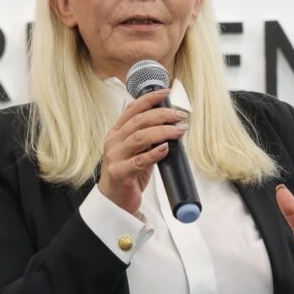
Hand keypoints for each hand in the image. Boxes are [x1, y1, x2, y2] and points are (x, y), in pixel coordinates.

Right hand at [98, 89, 187, 213]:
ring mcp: (115, 157)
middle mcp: (114, 142)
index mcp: (116, 133)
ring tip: (178, 131)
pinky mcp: (120, 173)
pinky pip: (139, 161)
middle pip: (138, 121)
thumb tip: (169, 123)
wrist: (114, 201)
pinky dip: (154, 153)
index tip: (166, 92)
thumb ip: (146, 137)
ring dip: (162, 132)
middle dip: (161, 115)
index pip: (132, 109)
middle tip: (179, 115)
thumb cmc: (127, 175)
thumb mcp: (135, 151)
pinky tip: (166, 148)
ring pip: (139, 138)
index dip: (150, 99)